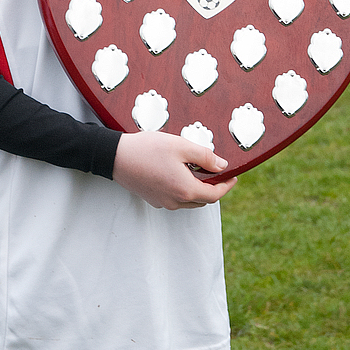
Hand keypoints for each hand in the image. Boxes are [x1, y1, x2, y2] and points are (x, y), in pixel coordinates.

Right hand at [113, 131, 236, 209]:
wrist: (115, 156)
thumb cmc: (148, 149)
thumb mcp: (181, 146)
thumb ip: (205, 157)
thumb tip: (222, 166)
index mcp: (186, 190)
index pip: (214, 195)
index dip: (226, 186)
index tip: (233, 177)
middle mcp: (175, 201)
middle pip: (202, 200)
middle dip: (212, 188)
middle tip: (216, 172)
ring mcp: (162, 202)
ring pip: (188, 201)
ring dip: (197, 190)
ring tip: (197, 171)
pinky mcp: (152, 199)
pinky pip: (175, 199)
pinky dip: (183, 190)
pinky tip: (178, 173)